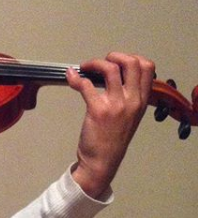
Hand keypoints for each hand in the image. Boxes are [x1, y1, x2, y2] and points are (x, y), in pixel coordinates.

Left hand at [66, 52, 154, 198]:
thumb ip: (126, 96)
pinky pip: (86, 85)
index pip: (147, 67)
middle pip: (132, 63)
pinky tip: (70, 78)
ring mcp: (116, 105)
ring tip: (84, 68)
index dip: (130, 58)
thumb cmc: (112, 138)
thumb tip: (109, 74)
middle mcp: (133, 101)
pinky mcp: (98, 110)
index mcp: (141, 101)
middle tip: (101, 62)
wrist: (102, 162)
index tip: (116, 62)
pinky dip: (75, 78)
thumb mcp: (129, 116)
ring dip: (93, 63)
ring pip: (110, 69)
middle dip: (114, 56)